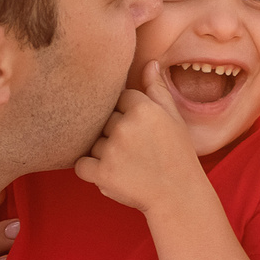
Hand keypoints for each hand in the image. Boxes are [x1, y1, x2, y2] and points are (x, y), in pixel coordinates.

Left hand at [71, 64, 213, 215]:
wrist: (179, 196)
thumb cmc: (178, 155)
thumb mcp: (173, 118)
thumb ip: (156, 89)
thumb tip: (148, 63)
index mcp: (142, 108)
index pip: (118, 100)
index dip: (127, 117)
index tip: (141, 133)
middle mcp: (125, 125)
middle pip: (102, 121)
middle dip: (114, 135)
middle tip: (136, 152)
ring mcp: (112, 149)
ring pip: (92, 143)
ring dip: (104, 155)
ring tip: (129, 166)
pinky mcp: (102, 173)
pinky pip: (81, 165)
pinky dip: (91, 172)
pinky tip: (112, 175)